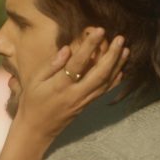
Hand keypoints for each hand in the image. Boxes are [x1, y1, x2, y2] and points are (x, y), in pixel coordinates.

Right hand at [14, 27, 128, 139]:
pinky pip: (104, 92)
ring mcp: (84, 101)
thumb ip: (51, 65)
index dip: (90, 46)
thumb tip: (68, 49)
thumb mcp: (35, 81)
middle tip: (121, 38)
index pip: (78, 63)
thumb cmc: (32, 102)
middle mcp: (76, 94)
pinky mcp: (87, 105)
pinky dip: (115, 81)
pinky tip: (122, 70)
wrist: (37, 129)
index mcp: (60, 86)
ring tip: (126, 50)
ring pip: (106, 82)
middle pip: (99, 74)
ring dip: (118, 65)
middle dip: (112, 55)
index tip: (100, 31)